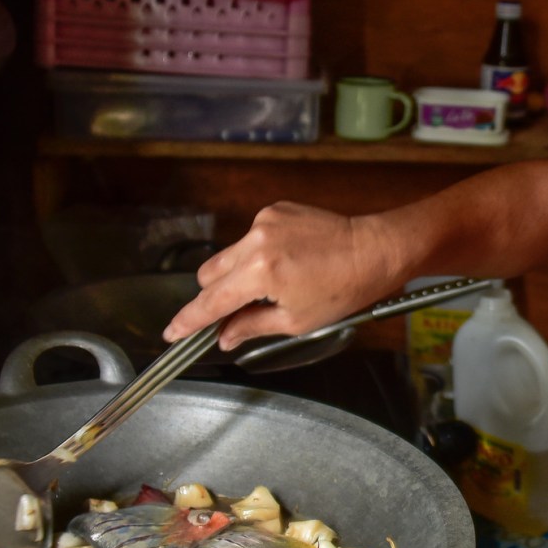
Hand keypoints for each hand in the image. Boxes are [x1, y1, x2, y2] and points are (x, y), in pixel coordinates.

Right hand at [161, 202, 394, 350]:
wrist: (374, 250)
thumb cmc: (344, 289)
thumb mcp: (297, 321)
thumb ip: (252, 327)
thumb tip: (224, 337)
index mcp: (261, 273)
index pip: (212, 301)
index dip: (189, 321)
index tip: (173, 332)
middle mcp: (257, 241)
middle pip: (209, 274)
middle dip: (216, 296)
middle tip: (235, 312)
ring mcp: (265, 220)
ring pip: (229, 255)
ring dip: (238, 274)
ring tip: (274, 286)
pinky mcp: (275, 210)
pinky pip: (251, 238)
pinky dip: (258, 254)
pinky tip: (286, 263)